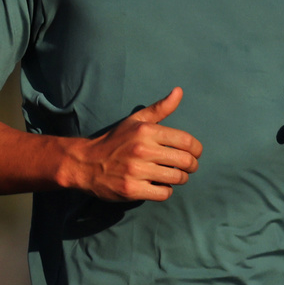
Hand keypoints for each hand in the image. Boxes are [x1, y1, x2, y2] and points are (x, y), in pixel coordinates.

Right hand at [68, 87, 202, 201]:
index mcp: (146, 131)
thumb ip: (160, 108)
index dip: (197, 149)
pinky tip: (160, 185)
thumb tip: (179, 91)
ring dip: (181, 178)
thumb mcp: (136, 120)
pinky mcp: (132, 190)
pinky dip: (166, 191)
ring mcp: (137, 171)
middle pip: (185, 161)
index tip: (196, 153)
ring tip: (175, 175)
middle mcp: (142, 150)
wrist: (86, 163)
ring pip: (176, 178)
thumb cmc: (115, 140)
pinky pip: (163, 193)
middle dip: (192, 165)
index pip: (186, 141)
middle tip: (190, 167)